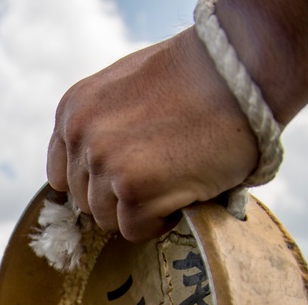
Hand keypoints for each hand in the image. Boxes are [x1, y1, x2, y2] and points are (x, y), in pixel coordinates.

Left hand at [46, 28, 256, 241]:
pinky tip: (184, 190)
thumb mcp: (126, 90)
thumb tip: (93, 173)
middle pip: (86, 201)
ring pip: (108, 219)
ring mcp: (104, 162)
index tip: (128, 176)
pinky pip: (135, 230)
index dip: (98, 183)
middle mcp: (81, 136)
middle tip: (164, 171)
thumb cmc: (197, 79)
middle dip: (122, 196)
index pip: (63, 175)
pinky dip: (161, 221)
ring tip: (176, 177)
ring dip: (142, 209)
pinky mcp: (133, 190)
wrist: (244, 70)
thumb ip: (101, 127)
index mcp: (73, 111)